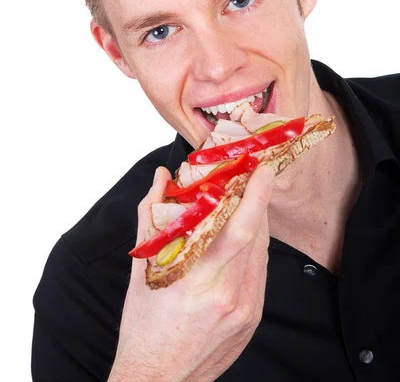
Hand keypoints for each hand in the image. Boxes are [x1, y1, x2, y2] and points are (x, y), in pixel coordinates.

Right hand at [108, 163, 274, 381]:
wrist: (160, 378)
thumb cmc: (145, 325)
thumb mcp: (143, 269)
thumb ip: (152, 215)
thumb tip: (162, 178)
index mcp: (196, 280)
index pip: (237, 229)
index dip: (254, 196)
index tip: (260, 170)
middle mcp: (227, 295)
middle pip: (255, 236)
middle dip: (258, 201)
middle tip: (257, 175)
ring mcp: (245, 309)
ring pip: (261, 252)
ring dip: (256, 223)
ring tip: (247, 202)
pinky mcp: (253, 318)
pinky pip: (260, 272)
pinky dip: (254, 249)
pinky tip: (244, 238)